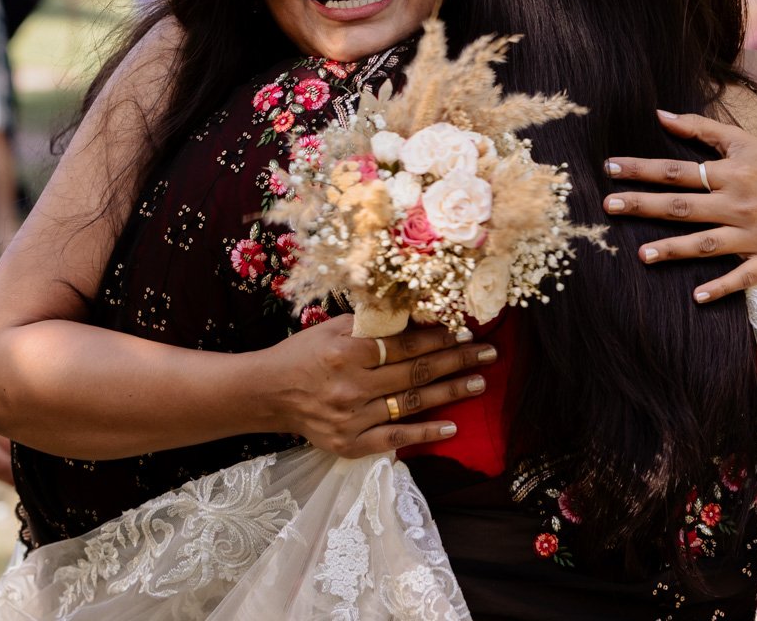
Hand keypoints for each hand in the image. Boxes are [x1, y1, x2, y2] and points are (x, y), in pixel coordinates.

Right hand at [262, 314, 496, 457]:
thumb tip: (416, 312)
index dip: (438, 338)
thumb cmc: (303, 353)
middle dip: (457, 361)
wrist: (268, 394)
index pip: (403, 345)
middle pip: (414, 372)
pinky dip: (424, 433)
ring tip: (479, 382)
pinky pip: (394, 437)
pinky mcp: (349, 443)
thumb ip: (371, 322)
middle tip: (488, 353)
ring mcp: (351, 418)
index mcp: (345, 352)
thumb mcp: (331, 327)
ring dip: (450, 392)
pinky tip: (452, 427)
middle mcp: (350, 386)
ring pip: (410, 403)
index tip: (465, 332)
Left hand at [602, 111, 756, 302]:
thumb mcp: (740, 140)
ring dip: (675, 249)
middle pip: (684, 206)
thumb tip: (659, 115)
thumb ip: (699, 128)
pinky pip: (744, 275)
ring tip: (641, 255)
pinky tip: (696, 297)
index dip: (642, 169)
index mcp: (729, 173)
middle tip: (610, 207)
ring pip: (708, 243)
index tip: (609, 168)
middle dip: (645, 205)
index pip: (677, 170)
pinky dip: (722, 286)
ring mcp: (755, 233)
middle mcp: (739, 203)